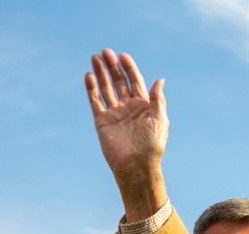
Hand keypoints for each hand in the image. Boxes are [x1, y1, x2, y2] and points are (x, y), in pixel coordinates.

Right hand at [86, 49, 168, 220]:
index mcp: (144, 106)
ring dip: (101, 73)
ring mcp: (114, 113)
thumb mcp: (159, 120)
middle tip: (105, 52)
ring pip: (106, 88)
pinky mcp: (102, 121)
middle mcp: (128, 107)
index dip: (129, 68)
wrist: (136, 165)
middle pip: (119, 82)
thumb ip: (157, 100)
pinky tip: (89, 76)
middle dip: (112, 67)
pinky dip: (92, 89)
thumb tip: (159, 80)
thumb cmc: (152, 145)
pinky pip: (95, 102)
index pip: (135, 82)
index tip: (123, 56)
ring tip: (95, 58)